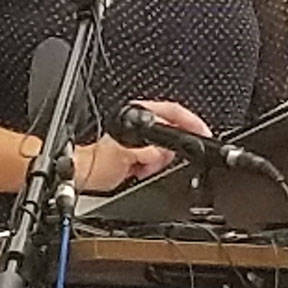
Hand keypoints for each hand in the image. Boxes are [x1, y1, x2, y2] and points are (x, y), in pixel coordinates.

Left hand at [74, 100, 212, 191]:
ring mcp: (139, 138)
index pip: (174, 112)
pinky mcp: (138, 151)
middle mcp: (140, 123)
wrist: (84, 175)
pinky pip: (156, 158)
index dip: (192, 122)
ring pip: (165, 148)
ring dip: (160, 161)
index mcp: (139, 115)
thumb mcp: (129, 156)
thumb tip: (164, 152)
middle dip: (171, 149)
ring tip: (146, 168)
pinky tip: (142, 171)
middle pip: (173, 130)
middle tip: (164, 161)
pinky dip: (153, 166)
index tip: (203, 133)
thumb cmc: (99, 162)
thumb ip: (150, 151)